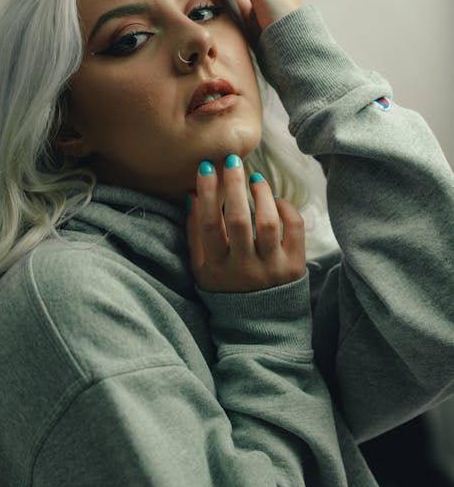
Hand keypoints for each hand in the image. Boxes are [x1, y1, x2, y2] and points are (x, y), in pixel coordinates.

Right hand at [186, 155, 305, 292]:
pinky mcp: (294, 267)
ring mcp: (270, 269)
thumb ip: (195, 235)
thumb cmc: (226, 290)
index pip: (209, 225)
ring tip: (255, 179)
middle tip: (232, 160)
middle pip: (238, 220)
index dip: (207, 194)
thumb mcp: (203, 269)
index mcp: (217, 268)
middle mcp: (243, 269)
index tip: (206, 167)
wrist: (260, 326)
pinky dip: (286, 210)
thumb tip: (192, 197)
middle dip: (233, 185)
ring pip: (266, 222)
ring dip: (260, 195)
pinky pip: (294, 230)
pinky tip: (276, 201)